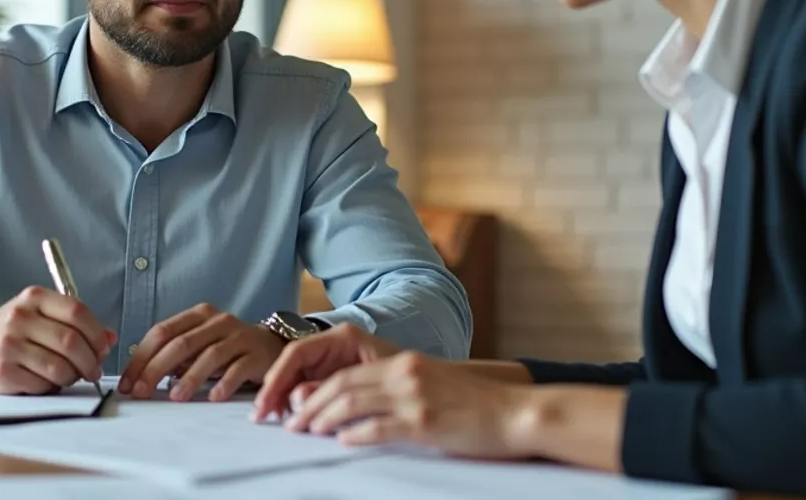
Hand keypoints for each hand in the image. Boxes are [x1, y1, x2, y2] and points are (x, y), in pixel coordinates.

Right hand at [0, 286, 116, 394]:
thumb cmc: (15, 330)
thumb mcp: (42, 315)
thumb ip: (77, 323)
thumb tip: (110, 338)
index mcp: (34, 298)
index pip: (77, 312)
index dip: (97, 334)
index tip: (103, 348)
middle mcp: (19, 318)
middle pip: (71, 342)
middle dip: (90, 361)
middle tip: (94, 370)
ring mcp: (8, 345)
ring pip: (58, 367)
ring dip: (72, 377)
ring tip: (71, 376)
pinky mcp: (1, 371)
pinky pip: (41, 385)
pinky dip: (51, 387)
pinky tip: (47, 381)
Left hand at [118, 303, 285, 401]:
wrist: (271, 347)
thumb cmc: (227, 348)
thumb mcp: (199, 345)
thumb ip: (174, 355)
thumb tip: (139, 378)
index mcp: (198, 315)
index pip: (162, 332)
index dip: (141, 358)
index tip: (128, 383)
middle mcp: (218, 321)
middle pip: (181, 343)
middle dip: (156, 369)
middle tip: (142, 392)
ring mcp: (239, 336)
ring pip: (209, 355)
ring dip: (190, 378)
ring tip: (175, 397)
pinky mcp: (256, 354)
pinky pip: (238, 368)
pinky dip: (224, 383)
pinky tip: (214, 397)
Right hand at [251, 324, 401, 421]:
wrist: (430, 383)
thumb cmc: (405, 373)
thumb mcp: (370, 376)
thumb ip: (333, 385)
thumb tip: (298, 400)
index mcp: (341, 337)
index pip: (297, 353)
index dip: (277, 377)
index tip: (266, 401)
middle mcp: (331, 347)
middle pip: (291, 367)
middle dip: (275, 391)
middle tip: (263, 416)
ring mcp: (330, 362)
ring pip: (296, 379)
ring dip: (284, 400)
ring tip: (281, 420)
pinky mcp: (332, 378)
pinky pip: (306, 389)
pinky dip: (299, 405)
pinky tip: (295, 419)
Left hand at [281, 351, 532, 459]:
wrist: (515, 413)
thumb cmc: (476, 406)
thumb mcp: (433, 385)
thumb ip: (398, 389)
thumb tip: (358, 409)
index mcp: (404, 363)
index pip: (345, 372)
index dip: (316, 389)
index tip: (298, 406)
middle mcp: (404, 374)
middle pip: (341, 386)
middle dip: (309, 404)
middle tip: (290, 423)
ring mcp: (414, 397)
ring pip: (352, 403)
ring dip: (322, 419)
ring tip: (305, 432)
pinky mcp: (424, 422)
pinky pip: (379, 427)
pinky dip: (354, 434)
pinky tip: (341, 441)